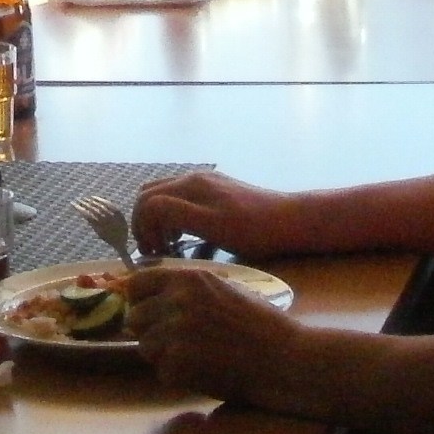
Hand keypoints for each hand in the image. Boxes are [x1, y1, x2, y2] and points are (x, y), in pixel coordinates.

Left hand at [126, 259, 304, 402]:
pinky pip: (162, 371)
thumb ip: (187, 291)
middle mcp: (176, 301)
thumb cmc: (261, 324)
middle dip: (151, 331)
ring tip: (195, 357)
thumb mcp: (223, 289)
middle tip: (177, 342)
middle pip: (135, 318)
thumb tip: (153, 296)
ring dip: (163, 356)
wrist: (283, 358)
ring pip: (145, 347)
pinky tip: (205, 371)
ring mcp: (174, 332)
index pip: (137, 284)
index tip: (148, 311)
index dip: (140, 300)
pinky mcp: (176, 363)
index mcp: (188, 280)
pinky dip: (178, 376)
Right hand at [131, 169, 293, 259]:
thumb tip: (146, 215)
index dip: (141, 229)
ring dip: (157, 220)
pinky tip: (188, 238)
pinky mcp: (218, 190)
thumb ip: (175, 215)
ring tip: (168, 246)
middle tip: (154, 250)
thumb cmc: (254, 231)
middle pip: (149, 194)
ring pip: (164, 196)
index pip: (145, 201)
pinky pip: (182, 199)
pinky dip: (173, 216)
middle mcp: (194, 179)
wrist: (292, 221)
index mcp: (190, 187)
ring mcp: (206, 183)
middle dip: (144, 223)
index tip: (152, 254)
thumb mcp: (212, 227)